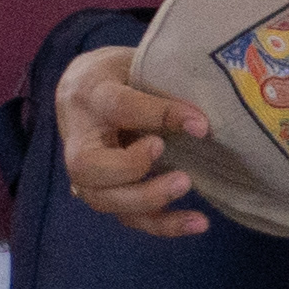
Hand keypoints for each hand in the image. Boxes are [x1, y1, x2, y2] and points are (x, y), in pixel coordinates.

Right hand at [56, 43, 214, 237]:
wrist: (81, 90)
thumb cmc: (120, 74)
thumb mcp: (137, 64)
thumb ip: (165, 85)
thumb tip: (209, 115)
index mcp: (90, 95)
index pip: (117, 108)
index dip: (158, 115)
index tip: (200, 124)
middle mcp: (79, 137)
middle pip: (88, 167)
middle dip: (131, 169)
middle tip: (168, 155)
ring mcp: (85, 171)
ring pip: (103, 199)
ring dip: (148, 200)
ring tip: (188, 185)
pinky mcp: (103, 192)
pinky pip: (127, 218)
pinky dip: (163, 224)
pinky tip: (198, 221)